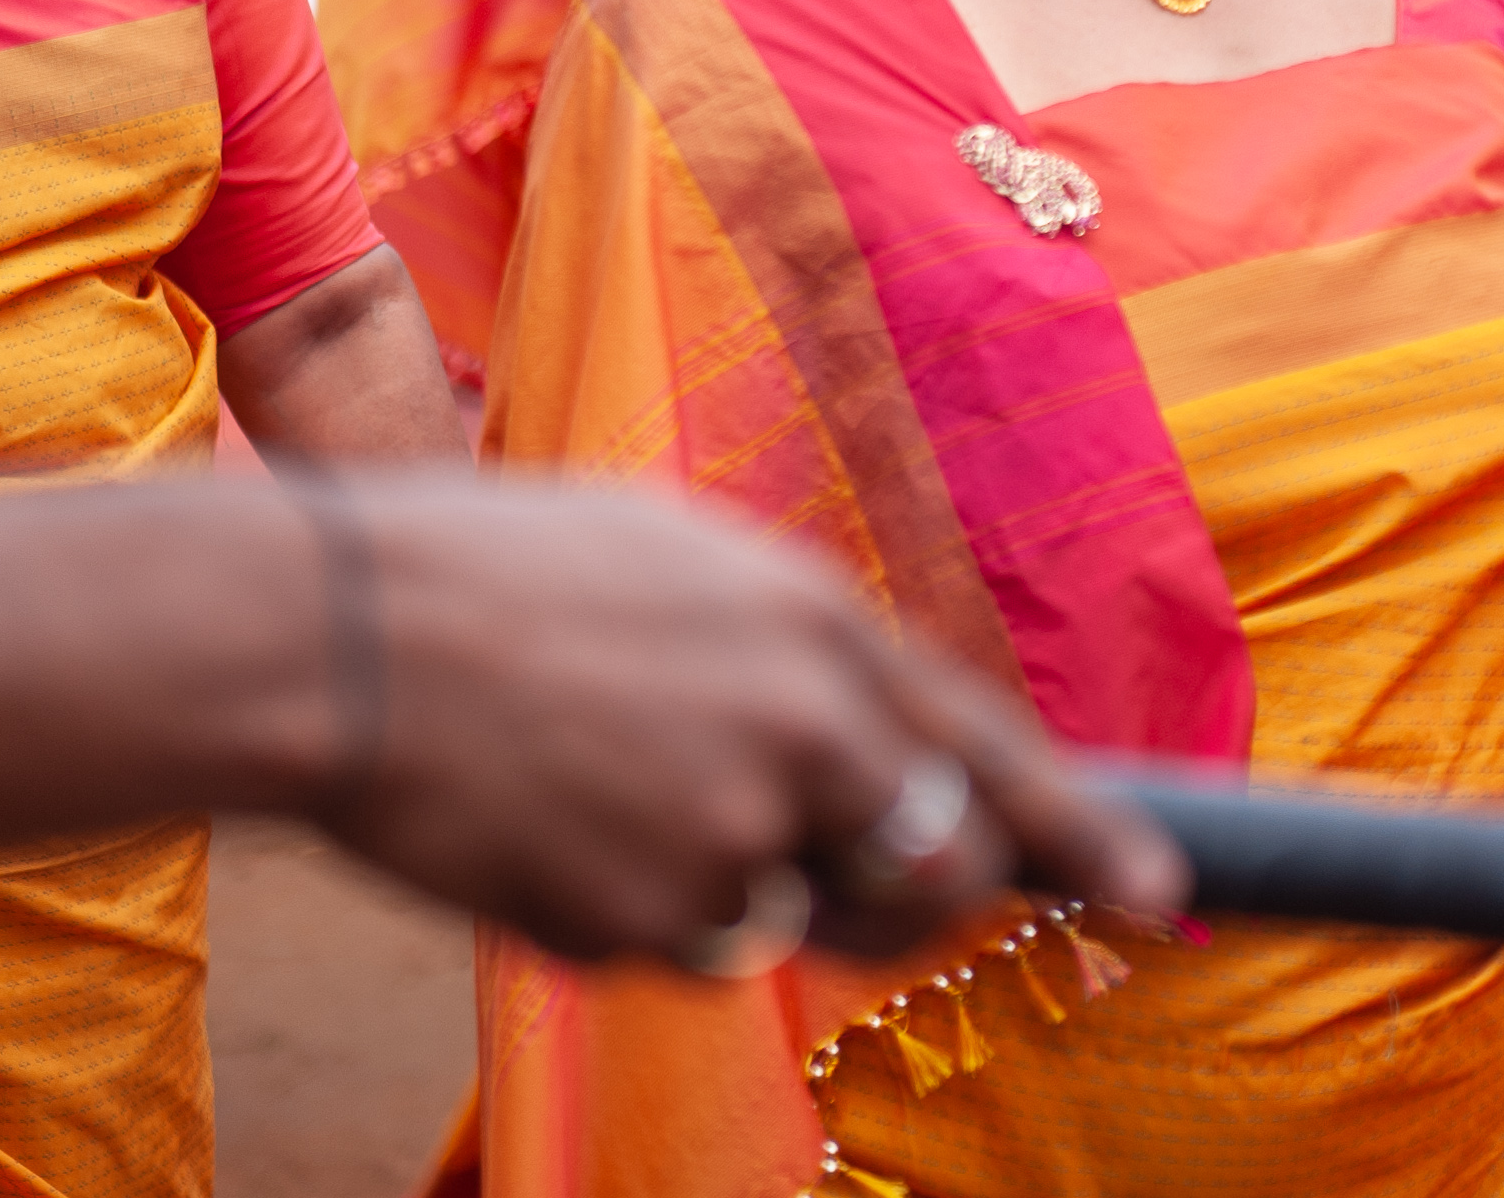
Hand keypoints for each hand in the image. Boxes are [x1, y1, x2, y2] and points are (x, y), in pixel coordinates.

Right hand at [313, 478, 1183, 961]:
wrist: (343, 635)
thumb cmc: (491, 572)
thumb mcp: (675, 558)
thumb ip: (786, 645)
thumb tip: (853, 725)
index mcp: (816, 621)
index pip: (990, 749)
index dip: (1083, 831)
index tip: (1159, 892)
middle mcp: (806, 729)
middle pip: (928, 870)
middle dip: (899, 887)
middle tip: (818, 858)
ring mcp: (733, 833)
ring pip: (778, 914)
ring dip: (717, 881)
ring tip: (593, 779)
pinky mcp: (649, 918)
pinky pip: (670, 946)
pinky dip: (619, 910)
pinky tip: (537, 822)